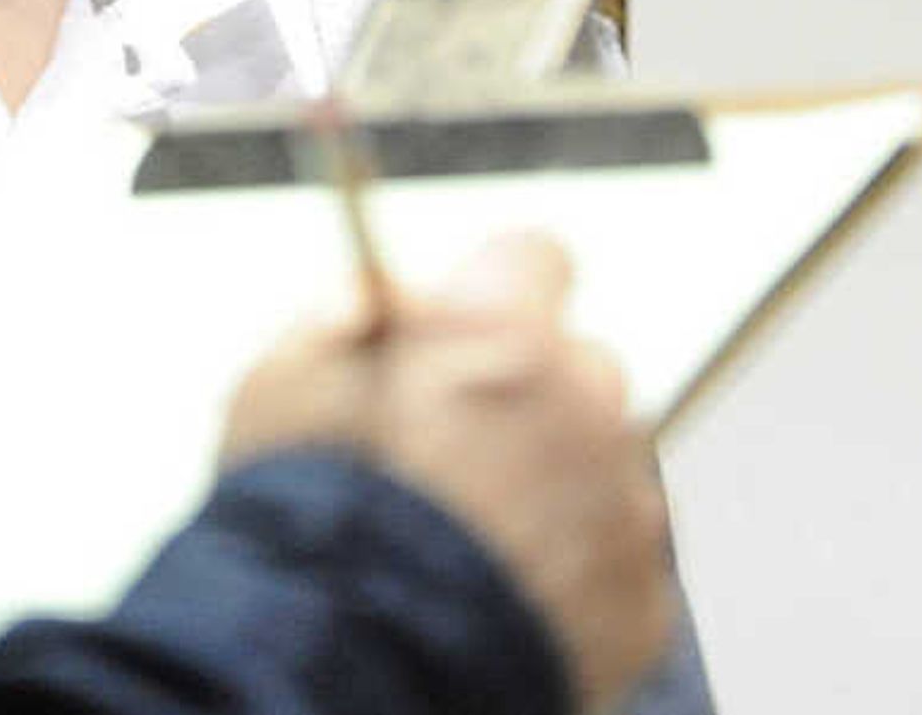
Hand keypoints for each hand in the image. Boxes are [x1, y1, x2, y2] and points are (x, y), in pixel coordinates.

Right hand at [220, 233, 674, 712]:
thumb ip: (342, 325)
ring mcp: (621, 506)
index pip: (535, 258)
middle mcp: (582, 403)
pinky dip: (571, 578)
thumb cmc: (304, 519)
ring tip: (469, 546)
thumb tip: (374, 303)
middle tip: (458, 454)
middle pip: (579, 369)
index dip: (494, 297)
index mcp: (501, 332)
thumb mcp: (282, 383)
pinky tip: (500, 598)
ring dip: (553, 490)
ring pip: (602, 470)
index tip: (468, 332)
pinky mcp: (639, 603)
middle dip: (528, 400)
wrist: (349, 664)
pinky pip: (614, 565)